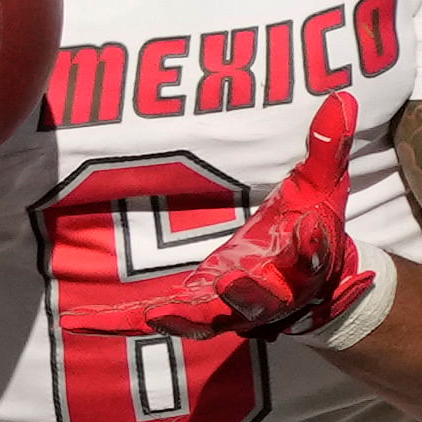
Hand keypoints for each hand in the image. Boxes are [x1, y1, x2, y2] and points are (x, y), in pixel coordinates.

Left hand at [121, 93, 369, 339]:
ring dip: (165, 317)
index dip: (307, 246)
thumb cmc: (312, 229)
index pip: (306, 254)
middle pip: (250, 299)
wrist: (309, 284)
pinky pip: (154, 317)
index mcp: (298, 263)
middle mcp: (263, 294)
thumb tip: (341, 99)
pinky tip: (80, 320)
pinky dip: (120, 322)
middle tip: (221, 283)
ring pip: (196, 318)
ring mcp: (225, 307)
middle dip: (238, 294)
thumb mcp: (323, 185)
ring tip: (134, 316)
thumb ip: (329, 147)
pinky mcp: (195, 308)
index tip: (305, 232)